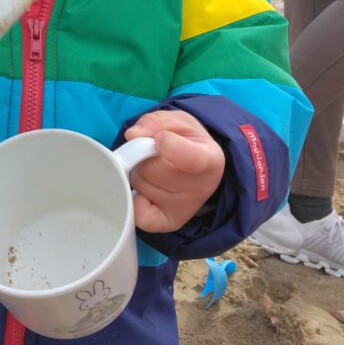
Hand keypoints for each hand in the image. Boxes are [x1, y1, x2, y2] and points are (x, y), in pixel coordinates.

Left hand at [124, 109, 224, 232]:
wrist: (199, 167)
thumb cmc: (187, 142)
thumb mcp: (176, 122)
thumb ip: (156, 122)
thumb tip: (133, 134)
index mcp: (210, 158)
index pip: (193, 159)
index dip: (171, 147)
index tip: (161, 138)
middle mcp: (201, 188)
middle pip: (154, 169)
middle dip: (144, 154)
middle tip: (154, 152)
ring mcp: (185, 208)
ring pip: (141, 183)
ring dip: (138, 172)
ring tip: (154, 168)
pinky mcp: (168, 222)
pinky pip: (139, 214)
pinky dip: (135, 198)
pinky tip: (146, 189)